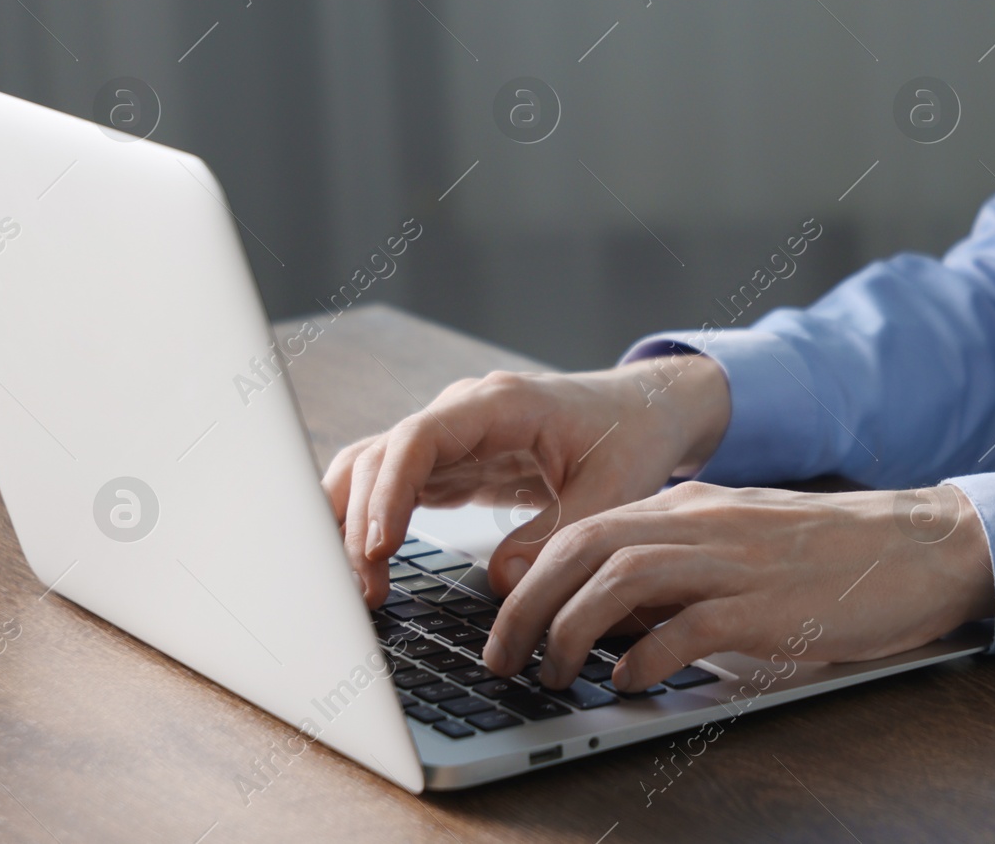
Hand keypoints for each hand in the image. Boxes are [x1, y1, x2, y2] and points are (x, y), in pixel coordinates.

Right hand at [322, 357, 728, 604]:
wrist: (641, 413)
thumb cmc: (629, 438)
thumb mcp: (612, 488)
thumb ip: (560, 533)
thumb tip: (504, 583)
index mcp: (500, 404)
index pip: (418, 438)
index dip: (390, 492)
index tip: (380, 547)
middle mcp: (461, 413)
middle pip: (381, 456)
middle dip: (360, 520)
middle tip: (364, 589)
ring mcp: (450, 438)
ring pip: (374, 470)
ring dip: (353, 522)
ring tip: (356, 589)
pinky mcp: (450, 465)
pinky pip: (392, 487)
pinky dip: (369, 522)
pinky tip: (363, 568)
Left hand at [481, 481, 994, 690]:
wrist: (918, 547)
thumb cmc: (828, 557)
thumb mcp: (738, 547)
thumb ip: (676, 569)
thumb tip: (606, 619)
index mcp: (690, 507)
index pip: (584, 529)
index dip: (529, 577)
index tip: (501, 622)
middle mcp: (702, 523)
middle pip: (585, 548)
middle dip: (527, 606)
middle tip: (501, 658)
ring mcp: (735, 560)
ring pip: (621, 578)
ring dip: (572, 631)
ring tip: (554, 678)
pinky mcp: (769, 605)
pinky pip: (688, 626)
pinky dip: (646, 658)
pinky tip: (631, 684)